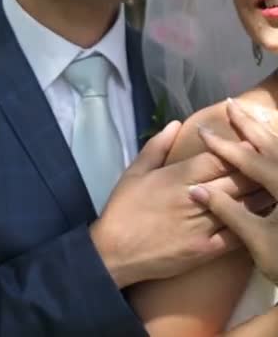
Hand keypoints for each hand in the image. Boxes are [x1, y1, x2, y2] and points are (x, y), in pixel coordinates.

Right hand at [90, 121, 273, 288]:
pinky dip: (254, 223)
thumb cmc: (122, 210)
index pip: (220, 157)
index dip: (240, 148)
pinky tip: (266, 217)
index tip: (252, 142)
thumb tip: (176, 124)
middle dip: (258, 169)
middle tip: (270, 162)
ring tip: (273, 184)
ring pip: (245, 206)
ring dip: (263, 194)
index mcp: (178, 177)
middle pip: (240, 179)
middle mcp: (195, 198)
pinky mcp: (207, 249)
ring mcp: (203, 225)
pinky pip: (239, 235)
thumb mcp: (133, 173)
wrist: (114, 252)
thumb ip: (156, 147)